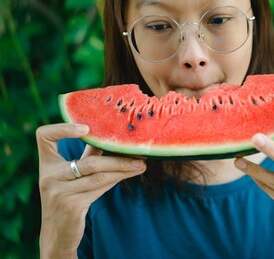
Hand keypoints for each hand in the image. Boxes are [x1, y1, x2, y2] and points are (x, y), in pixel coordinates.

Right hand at [36, 123, 145, 257]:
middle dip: (117, 157)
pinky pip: (100, 188)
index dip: (63, 128)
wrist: (57, 233)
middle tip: (138, 152)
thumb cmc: (67, 196)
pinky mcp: (71, 206)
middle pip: (89, 162)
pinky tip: (130, 174)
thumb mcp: (70, 175)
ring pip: (98, 175)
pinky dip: (117, 179)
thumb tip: (110, 137)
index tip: (87, 128)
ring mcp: (59, 193)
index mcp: (46, 164)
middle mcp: (48, 177)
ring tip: (141, 164)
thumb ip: (87, 156)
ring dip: (123, 168)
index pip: (44, 137)